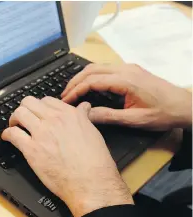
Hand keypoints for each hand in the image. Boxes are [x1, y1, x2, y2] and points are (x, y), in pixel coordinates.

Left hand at [2, 96, 133, 216]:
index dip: (39, 106)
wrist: (90, 183)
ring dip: (14, 118)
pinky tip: (7, 138)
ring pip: (19, 113)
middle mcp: (54, 120)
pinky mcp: (31, 149)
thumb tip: (83, 107)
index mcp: (70, 115)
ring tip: (14, 126)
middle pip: (29, 102)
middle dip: (24, 108)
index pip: (47, 100)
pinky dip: (7, 134)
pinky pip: (13, 134)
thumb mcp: (93, 132)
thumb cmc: (95, 163)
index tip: (37, 113)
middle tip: (23, 118)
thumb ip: (84, 118)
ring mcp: (42, 134)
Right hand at [61, 64, 191, 130]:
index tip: (65, 102)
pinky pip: (105, 69)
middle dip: (74, 82)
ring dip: (82, 78)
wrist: (183, 106)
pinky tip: (87, 88)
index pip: (92, 81)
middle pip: (91, 70)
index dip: (75, 91)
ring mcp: (128, 68)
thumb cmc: (162, 113)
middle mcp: (125, 70)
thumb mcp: (134, 120)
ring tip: (71, 92)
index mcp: (126, 80)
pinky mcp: (131, 71)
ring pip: (97, 67)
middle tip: (63, 96)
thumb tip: (86, 115)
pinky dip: (91, 77)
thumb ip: (108, 116)